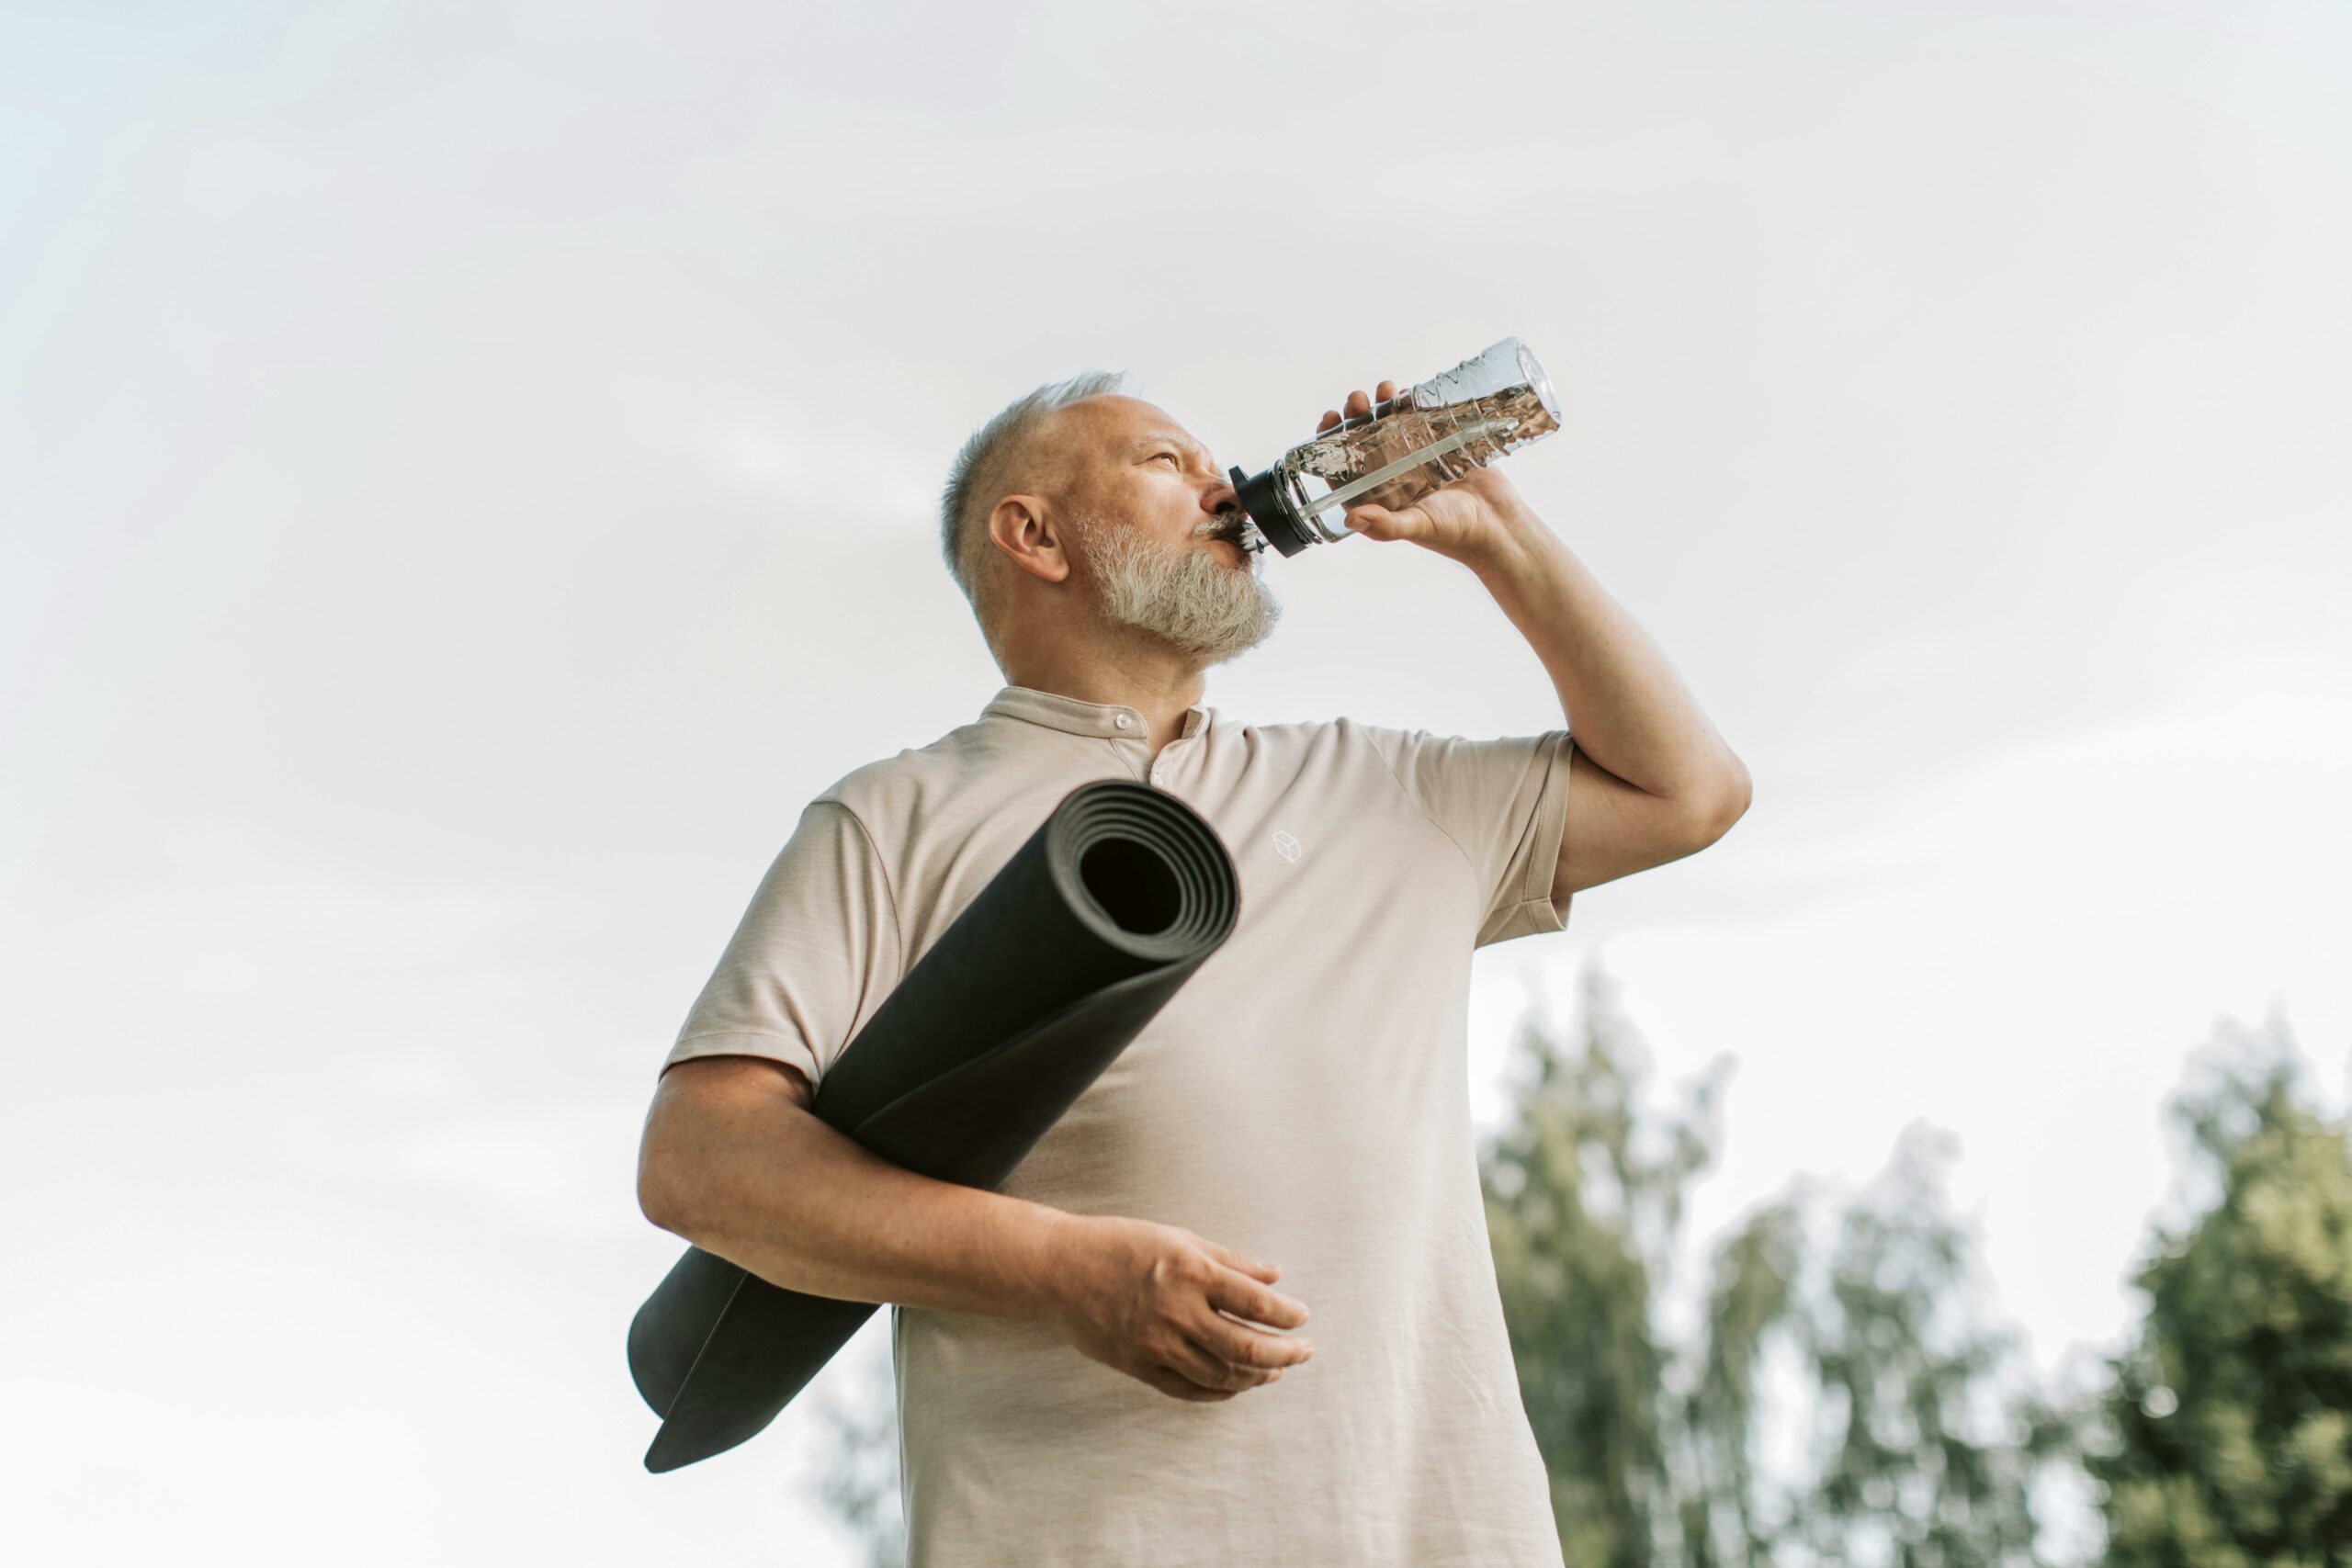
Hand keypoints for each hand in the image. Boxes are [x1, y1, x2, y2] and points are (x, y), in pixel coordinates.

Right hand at [1038, 1213, 1314, 1402]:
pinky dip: (1218, 1392)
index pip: (1259, 1305)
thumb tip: (1275, 1276)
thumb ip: (1230, 1261)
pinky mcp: (1139, 1366)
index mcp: (1194, 1273)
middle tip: (1304, 1352)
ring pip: (1221, 1376)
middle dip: (1284, 1354)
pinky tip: (1234, 1386)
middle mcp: (1180, 1313)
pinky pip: (1188, 1389)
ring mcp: (1158, 1344)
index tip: (1303, 1318)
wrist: (1060, 1269)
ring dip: (1255, 1377)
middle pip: (1247, 1348)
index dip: (1289, 1316)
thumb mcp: (1179, 1239)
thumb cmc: (1121, 1245)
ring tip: (1273, 1370)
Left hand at [1317, 379, 1534, 565]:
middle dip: (1356, 417)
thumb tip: (1351, 519)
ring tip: (1385, 390)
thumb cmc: (1456, 532)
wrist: (1500, 523)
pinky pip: (1419, 419)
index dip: (1332, 444)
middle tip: (1357, 400)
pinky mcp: (1439, 444)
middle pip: (1364, 441)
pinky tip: (1407, 392)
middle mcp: (1392, 477)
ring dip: (1382, 405)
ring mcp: (1415, 458)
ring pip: (1390, 426)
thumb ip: (1385, 526)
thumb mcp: (1419, 527)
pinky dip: (1411, 404)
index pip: (1345, 468)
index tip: (1329, 420)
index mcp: (1378, 497)